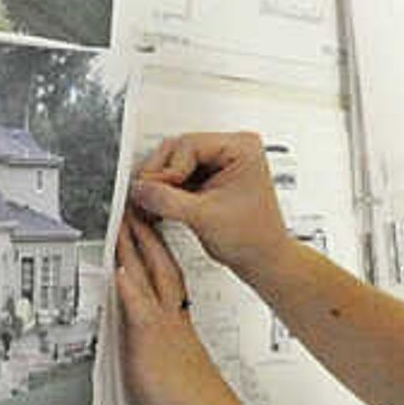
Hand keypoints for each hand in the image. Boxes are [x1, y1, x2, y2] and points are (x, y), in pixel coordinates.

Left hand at [113, 208, 244, 404]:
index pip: (169, 281)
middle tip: (138, 213)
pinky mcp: (150, 342)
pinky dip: (126, 285)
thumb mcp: (184, 371)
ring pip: (147, 277)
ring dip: (133, 248)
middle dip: (147, 238)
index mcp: (181, 328)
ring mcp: (163, 329)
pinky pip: (136, 306)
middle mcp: (173, 322)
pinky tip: (117, 267)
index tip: (151, 237)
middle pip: (160, 268)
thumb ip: (172, 355)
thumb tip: (166, 356)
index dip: (158, 256)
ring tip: (124, 223)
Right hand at [126, 131, 292, 278]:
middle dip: (159, 176)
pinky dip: (166, 192)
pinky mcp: (210, 178)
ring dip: (160, 185)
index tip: (151, 190)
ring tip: (149, 203)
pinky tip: (158, 205)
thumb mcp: (204, 217)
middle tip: (144, 195)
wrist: (263, 259)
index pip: (188, 145)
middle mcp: (231, 150)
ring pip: (175, 163)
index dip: (166, 169)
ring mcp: (220, 163)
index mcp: (241, 148)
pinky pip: (179, 176)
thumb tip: (140, 188)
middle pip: (178, 150)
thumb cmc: (253, 238)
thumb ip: (167, 200)